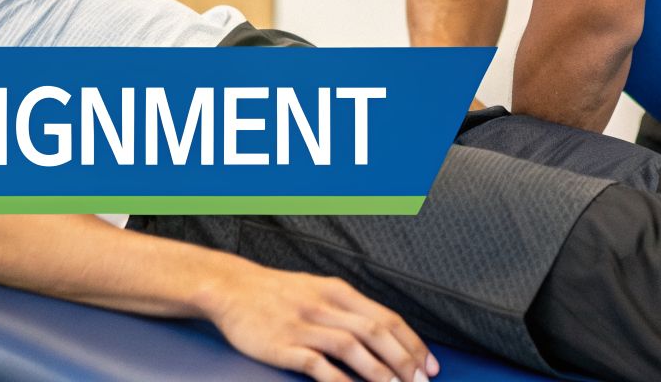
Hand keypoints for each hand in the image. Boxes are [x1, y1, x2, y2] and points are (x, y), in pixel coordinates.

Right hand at [202, 264, 439, 381]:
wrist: (231, 288)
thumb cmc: (277, 292)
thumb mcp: (318, 289)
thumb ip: (348, 309)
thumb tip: (383, 333)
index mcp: (338, 291)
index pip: (387, 318)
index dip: (412, 343)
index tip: (429, 365)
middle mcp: (325, 306)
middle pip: (375, 332)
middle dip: (404, 360)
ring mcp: (303, 325)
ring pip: (352, 347)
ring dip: (379, 371)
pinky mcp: (283, 345)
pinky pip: (317, 365)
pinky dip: (339, 381)